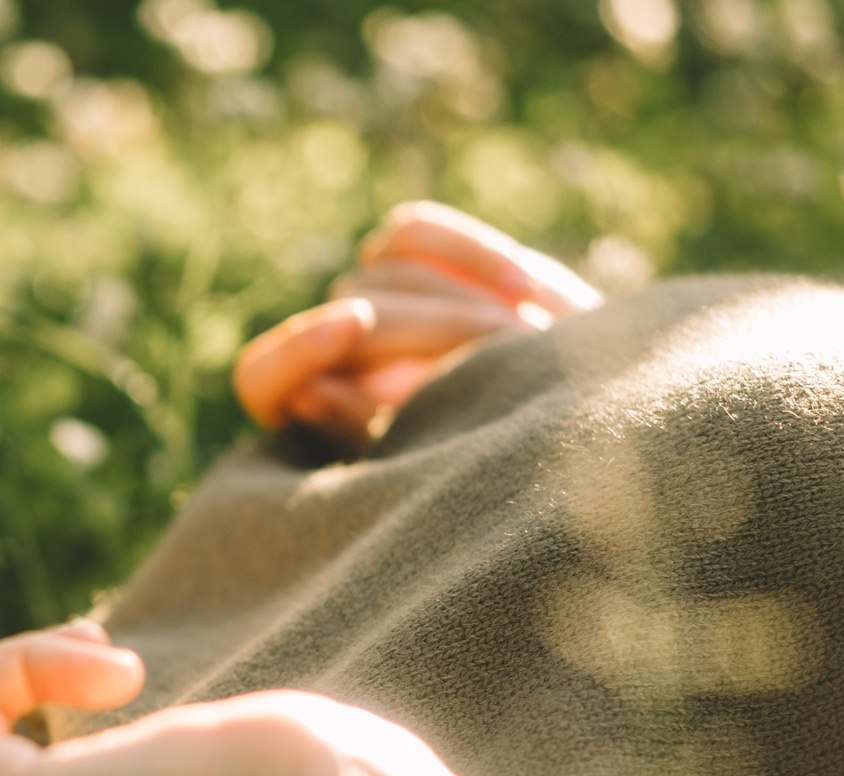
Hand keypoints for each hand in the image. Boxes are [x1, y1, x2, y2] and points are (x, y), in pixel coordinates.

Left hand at [233, 201, 603, 452]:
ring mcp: (368, 307)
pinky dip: (467, 251)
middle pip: (344, 313)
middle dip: (420, 327)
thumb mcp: (442, 472)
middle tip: (497, 344)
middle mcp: (326, 361)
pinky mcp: (410, 263)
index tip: (350, 327)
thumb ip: (371, 436)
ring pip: (377, 271)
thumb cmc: (503, 477)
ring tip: (529, 332)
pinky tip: (528, 289)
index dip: (298, 349)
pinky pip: (412, 231)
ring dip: (458, 297)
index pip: (263, 375)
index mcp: (308, 424)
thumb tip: (302, 395)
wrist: (580, 443)